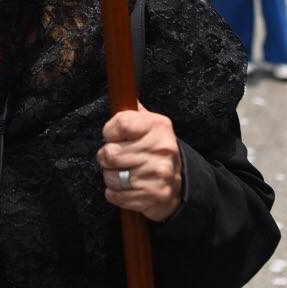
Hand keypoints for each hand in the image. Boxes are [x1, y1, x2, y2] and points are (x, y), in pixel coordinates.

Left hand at [96, 105, 182, 221]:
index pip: (120, 124)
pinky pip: (116, 195)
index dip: (109, 132)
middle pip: (110, 153)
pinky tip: (127, 188)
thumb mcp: (150, 125)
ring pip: (111, 176)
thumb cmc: (155, 150)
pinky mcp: (154, 195)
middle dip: (107, 158)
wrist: (179, 184)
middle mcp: (161, 148)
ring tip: (125, 174)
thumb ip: (133, 111)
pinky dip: (116, 193)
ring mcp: (159, 173)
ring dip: (112, 177)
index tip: (113, 137)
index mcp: (158, 126)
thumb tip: (121, 92)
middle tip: (118, 159)